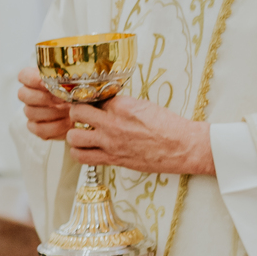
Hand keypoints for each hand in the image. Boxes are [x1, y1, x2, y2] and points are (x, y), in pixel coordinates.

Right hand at [18, 67, 70, 140]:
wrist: (81, 110)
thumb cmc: (76, 91)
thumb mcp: (74, 81)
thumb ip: (69, 77)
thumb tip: (73, 78)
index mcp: (33, 80)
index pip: (23, 76)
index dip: (32, 79)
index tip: (47, 82)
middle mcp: (28, 96)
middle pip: (23, 94)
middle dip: (43, 97)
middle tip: (62, 99)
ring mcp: (30, 112)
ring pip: (30, 112)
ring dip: (53, 112)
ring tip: (69, 111)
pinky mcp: (35, 127)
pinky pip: (39, 129)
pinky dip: (56, 127)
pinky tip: (68, 123)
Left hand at [66, 97, 213, 175]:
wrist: (183, 147)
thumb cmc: (168, 125)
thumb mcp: (143, 105)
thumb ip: (121, 104)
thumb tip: (105, 104)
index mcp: (121, 105)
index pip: (92, 96)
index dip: (88, 98)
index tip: (88, 101)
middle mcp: (112, 123)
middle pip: (76, 113)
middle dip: (75, 113)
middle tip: (80, 116)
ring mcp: (110, 143)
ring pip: (73, 138)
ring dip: (74, 135)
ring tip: (81, 133)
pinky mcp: (112, 159)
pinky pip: (83, 157)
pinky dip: (80, 153)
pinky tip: (87, 149)